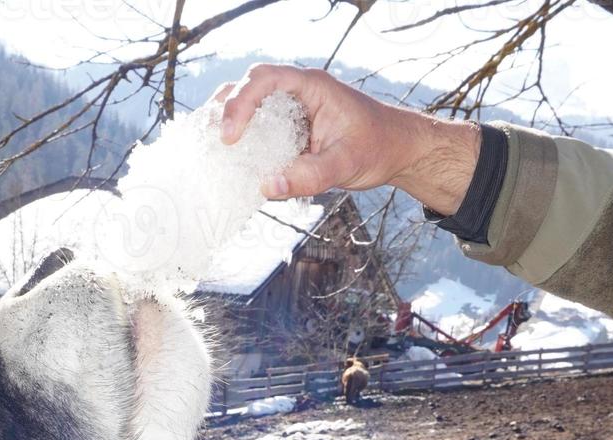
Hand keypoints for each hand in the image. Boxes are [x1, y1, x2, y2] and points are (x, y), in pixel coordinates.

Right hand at [214, 64, 481, 214]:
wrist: (398, 150)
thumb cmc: (378, 147)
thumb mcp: (346, 164)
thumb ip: (309, 176)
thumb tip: (267, 187)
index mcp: (312, 87)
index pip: (265, 80)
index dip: (241, 103)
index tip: (231, 135)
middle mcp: (299, 92)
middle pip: (249, 84)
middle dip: (226, 107)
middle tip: (216, 140)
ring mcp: (294, 108)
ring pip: (251, 102)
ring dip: (229, 119)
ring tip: (214, 145)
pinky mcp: (292, 127)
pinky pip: (261, 125)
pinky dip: (244, 137)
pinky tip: (233, 157)